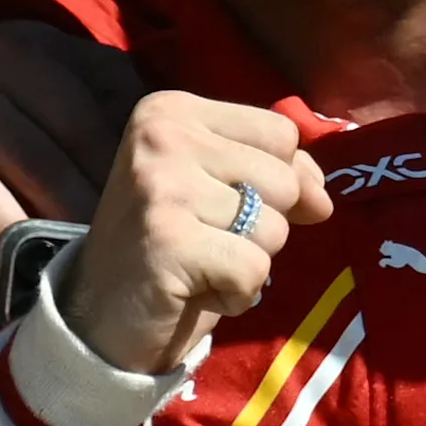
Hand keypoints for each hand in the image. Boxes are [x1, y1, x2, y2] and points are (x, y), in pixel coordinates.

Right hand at [0, 23, 143, 304]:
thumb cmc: (10, 76)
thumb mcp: (63, 60)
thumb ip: (117, 86)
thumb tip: (174, 139)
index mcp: (27, 53)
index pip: (89, 129)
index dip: (124, 182)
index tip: (154, 225)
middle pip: (38, 165)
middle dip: (78, 218)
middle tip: (113, 263)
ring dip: (14, 242)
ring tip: (50, 282)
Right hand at [61, 93, 329, 376]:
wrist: (103, 316)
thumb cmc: (174, 243)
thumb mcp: (223, 188)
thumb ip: (280, 173)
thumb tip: (321, 198)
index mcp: (172, 110)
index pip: (282, 133)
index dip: (278, 179)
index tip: (225, 203)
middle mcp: (161, 137)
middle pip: (284, 180)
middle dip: (263, 224)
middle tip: (205, 239)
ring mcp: (161, 187)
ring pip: (274, 228)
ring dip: (249, 261)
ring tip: (197, 263)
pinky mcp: (167, 240)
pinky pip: (254, 268)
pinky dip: (238, 294)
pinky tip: (194, 291)